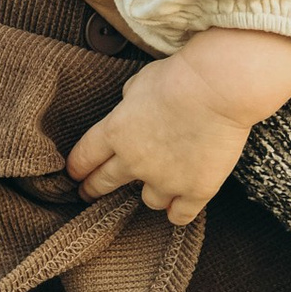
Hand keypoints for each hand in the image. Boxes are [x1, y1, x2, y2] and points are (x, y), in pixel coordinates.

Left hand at [67, 26, 290, 227]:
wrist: (218, 88)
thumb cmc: (179, 76)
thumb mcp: (139, 82)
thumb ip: (130, 102)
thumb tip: (131, 107)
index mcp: (115, 131)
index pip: (84, 157)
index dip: (77, 168)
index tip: (73, 176)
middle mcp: (134, 161)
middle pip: (104, 183)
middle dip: (93, 189)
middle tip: (87, 194)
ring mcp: (165, 179)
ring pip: (148, 201)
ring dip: (150, 192)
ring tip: (157, 186)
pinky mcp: (196, 190)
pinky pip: (179, 215)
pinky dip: (178, 212)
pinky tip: (178, 209)